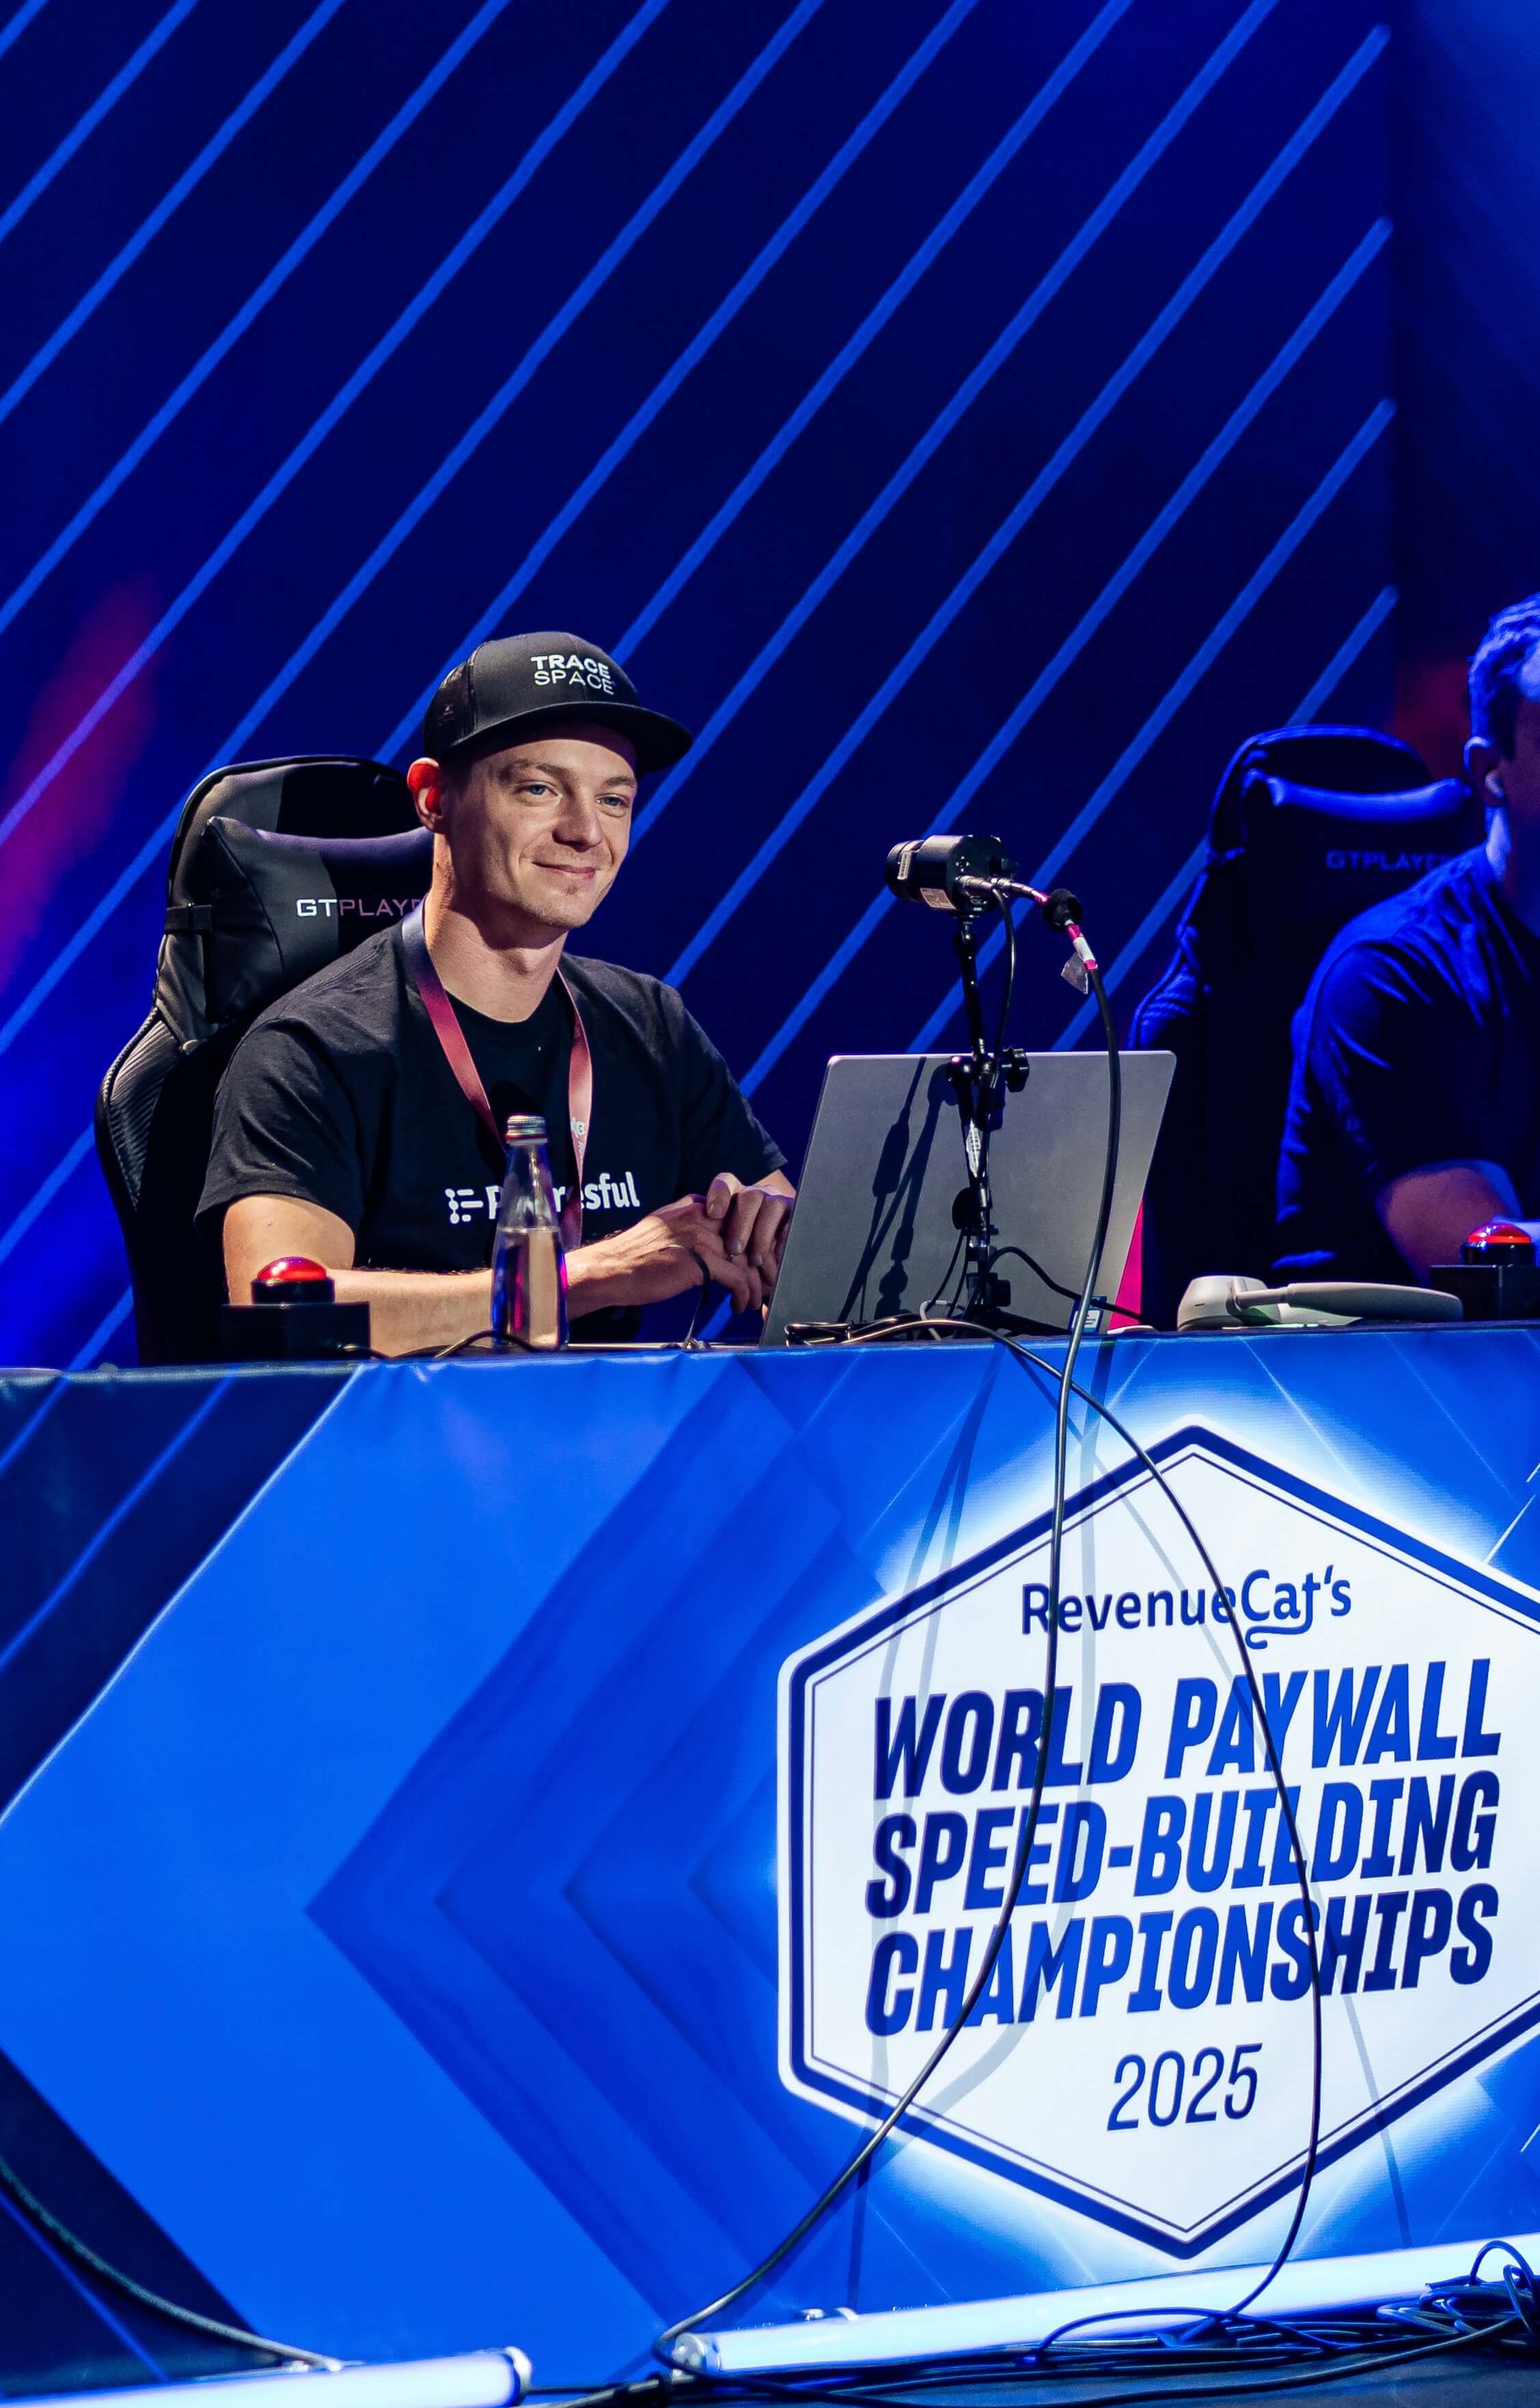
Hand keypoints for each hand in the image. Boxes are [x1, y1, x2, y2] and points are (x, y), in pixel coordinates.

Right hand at [567, 1194, 766, 1316]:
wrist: (610, 1270)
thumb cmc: (635, 1257)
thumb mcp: (667, 1229)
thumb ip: (694, 1229)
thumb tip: (721, 1247)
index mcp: (695, 1205)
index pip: (741, 1218)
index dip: (755, 1244)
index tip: (760, 1266)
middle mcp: (701, 1214)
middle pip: (750, 1237)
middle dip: (763, 1266)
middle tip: (766, 1285)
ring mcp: (701, 1236)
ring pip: (748, 1260)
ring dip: (756, 1285)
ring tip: (754, 1301)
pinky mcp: (699, 1261)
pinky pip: (738, 1279)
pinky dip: (744, 1295)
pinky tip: (739, 1305)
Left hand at [703, 1173, 793, 1289]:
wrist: (772, 1275)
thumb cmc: (741, 1263)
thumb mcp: (722, 1251)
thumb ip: (708, 1242)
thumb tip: (685, 1245)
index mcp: (736, 1198)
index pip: (726, 1184)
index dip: (719, 1195)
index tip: (713, 1214)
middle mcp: (758, 1196)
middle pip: (749, 1197)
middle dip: (741, 1223)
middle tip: (734, 1249)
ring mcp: (780, 1205)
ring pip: (772, 1206)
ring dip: (762, 1234)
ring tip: (755, 1260)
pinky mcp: (799, 1218)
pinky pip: (794, 1222)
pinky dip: (785, 1237)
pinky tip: (778, 1254)